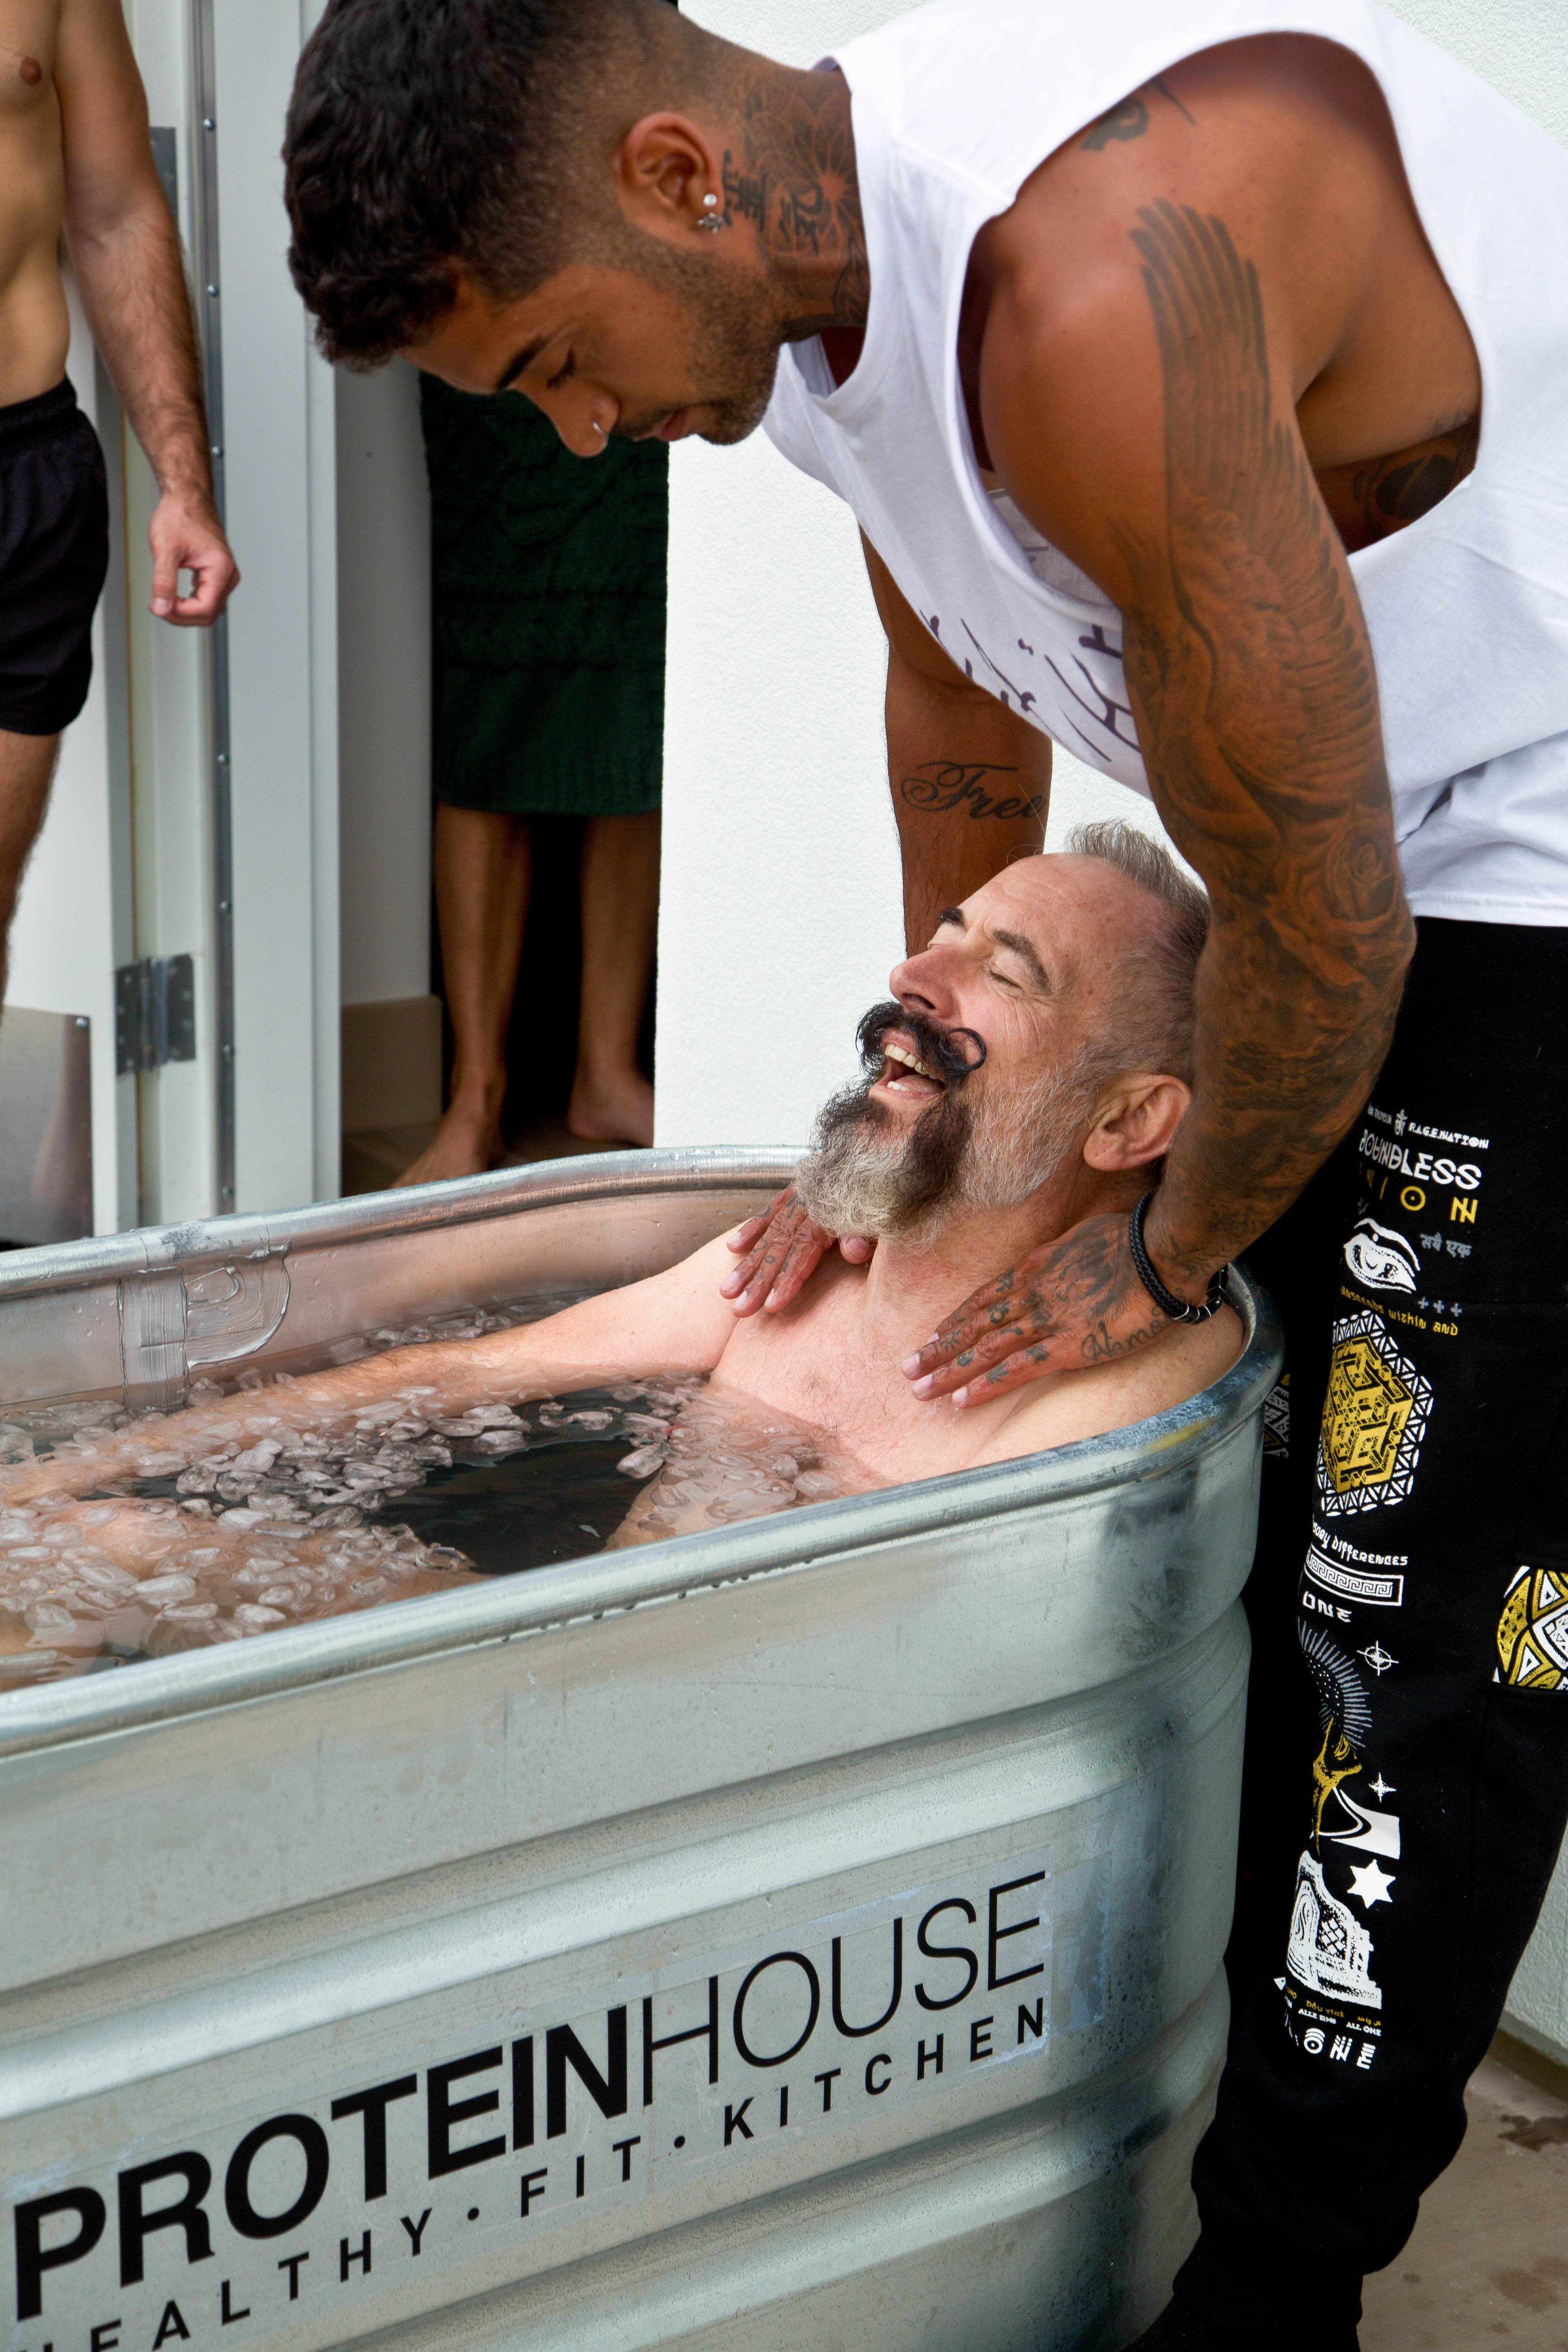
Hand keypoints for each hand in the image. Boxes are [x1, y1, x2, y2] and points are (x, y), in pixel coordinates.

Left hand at [149, 490, 239, 624]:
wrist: (186, 498)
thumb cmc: (180, 515)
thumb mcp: (165, 549)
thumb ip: (163, 582)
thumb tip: (161, 608)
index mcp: (220, 569)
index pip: (204, 608)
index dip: (179, 613)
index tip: (158, 606)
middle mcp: (228, 575)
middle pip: (208, 614)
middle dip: (181, 615)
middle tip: (158, 606)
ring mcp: (225, 576)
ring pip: (208, 610)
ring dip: (185, 611)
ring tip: (163, 600)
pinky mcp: (217, 575)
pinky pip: (207, 599)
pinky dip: (189, 602)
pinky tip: (174, 595)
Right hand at [719, 1185, 874, 1315]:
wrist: (882, 1149)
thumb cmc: (886, 1191)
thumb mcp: (884, 1213)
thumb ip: (868, 1232)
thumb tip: (854, 1252)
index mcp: (830, 1214)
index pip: (804, 1251)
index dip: (787, 1279)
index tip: (771, 1306)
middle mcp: (809, 1205)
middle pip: (779, 1246)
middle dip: (758, 1280)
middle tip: (739, 1309)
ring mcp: (801, 1197)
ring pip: (769, 1233)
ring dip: (748, 1264)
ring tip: (725, 1292)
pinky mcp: (797, 1189)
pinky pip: (771, 1210)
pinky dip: (751, 1229)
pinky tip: (732, 1248)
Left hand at [903, 1209, 1175, 1404]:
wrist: (1160, 1251)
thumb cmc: (1135, 1238)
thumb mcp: (1085, 1236)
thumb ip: (1065, 1255)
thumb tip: (1064, 1260)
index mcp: (1034, 1267)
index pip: (983, 1297)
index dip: (955, 1319)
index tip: (932, 1335)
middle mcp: (1030, 1293)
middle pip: (973, 1325)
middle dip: (938, 1348)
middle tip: (907, 1368)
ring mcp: (1045, 1319)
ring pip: (984, 1349)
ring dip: (949, 1371)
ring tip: (919, 1390)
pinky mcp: (1068, 1345)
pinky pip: (1017, 1369)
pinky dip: (986, 1385)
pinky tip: (962, 1400)